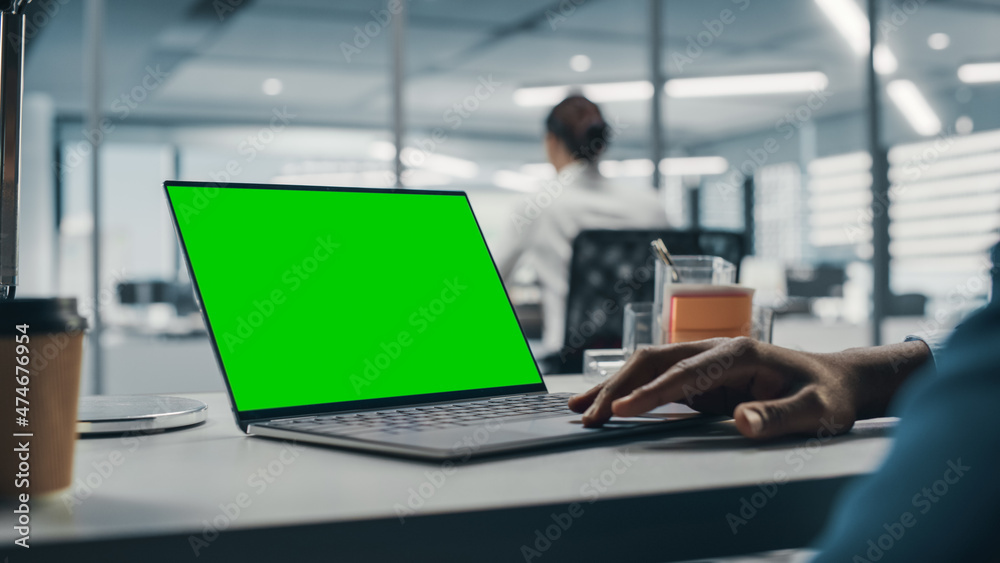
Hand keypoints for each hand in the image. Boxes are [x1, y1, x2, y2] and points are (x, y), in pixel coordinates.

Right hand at [568, 337, 928, 438]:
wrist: (836, 381)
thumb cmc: (828, 395)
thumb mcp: (817, 411)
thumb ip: (780, 416)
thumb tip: (742, 422)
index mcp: (738, 352)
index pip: (684, 373)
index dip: (651, 392)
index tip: (622, 410)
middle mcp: (714, 349)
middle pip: (653, 360)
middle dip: (617, 387)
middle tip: (588, 417)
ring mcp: (705, 361)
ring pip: (648, 366)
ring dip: (614, 386)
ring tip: (580, 408)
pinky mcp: (702, 377)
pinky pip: (657, 380)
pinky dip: (628, 392)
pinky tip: (607, 404)